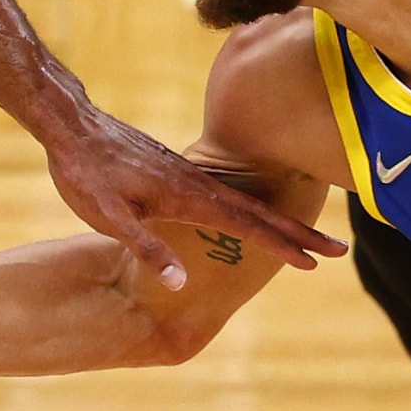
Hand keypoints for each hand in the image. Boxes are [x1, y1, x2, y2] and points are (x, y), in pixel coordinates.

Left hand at [35, 100, 334, 289]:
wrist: (70, 125)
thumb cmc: (84, 172)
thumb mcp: (107, 217)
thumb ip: (146, 248)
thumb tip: (181, 285)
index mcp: (186, 196)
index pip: (247, 227)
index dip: (282, 246)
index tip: (315, 262)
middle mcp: (196, 183)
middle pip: (259, 211)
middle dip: (299, 232)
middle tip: (339, 249)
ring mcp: (189, 174)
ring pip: (246, 201)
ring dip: (280, 220)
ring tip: (308, 236)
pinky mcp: (176, 170)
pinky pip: (227, 193)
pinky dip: (252, 207)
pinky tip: (252, 213)